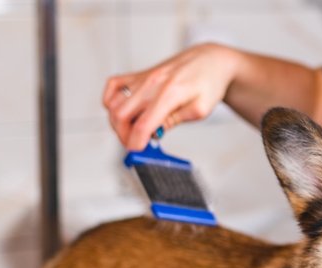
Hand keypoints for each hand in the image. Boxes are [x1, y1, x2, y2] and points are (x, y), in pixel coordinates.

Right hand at [102, 43, 240, 149]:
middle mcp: (151, 83)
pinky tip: (123, 111)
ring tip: (133, 130)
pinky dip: (111, 101)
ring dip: (117, 122)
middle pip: (121, 115)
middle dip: (124, 136)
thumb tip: (154, 133)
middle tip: (137, 144)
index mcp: (169, 93)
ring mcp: (143, 77)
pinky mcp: (139, 74)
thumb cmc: (208, 83)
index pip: (143, 125)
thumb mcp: (199, 110)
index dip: (136, 144)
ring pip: (113, 103)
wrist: (210, 60)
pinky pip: (113, 85)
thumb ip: (174, 121)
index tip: (136, 154)